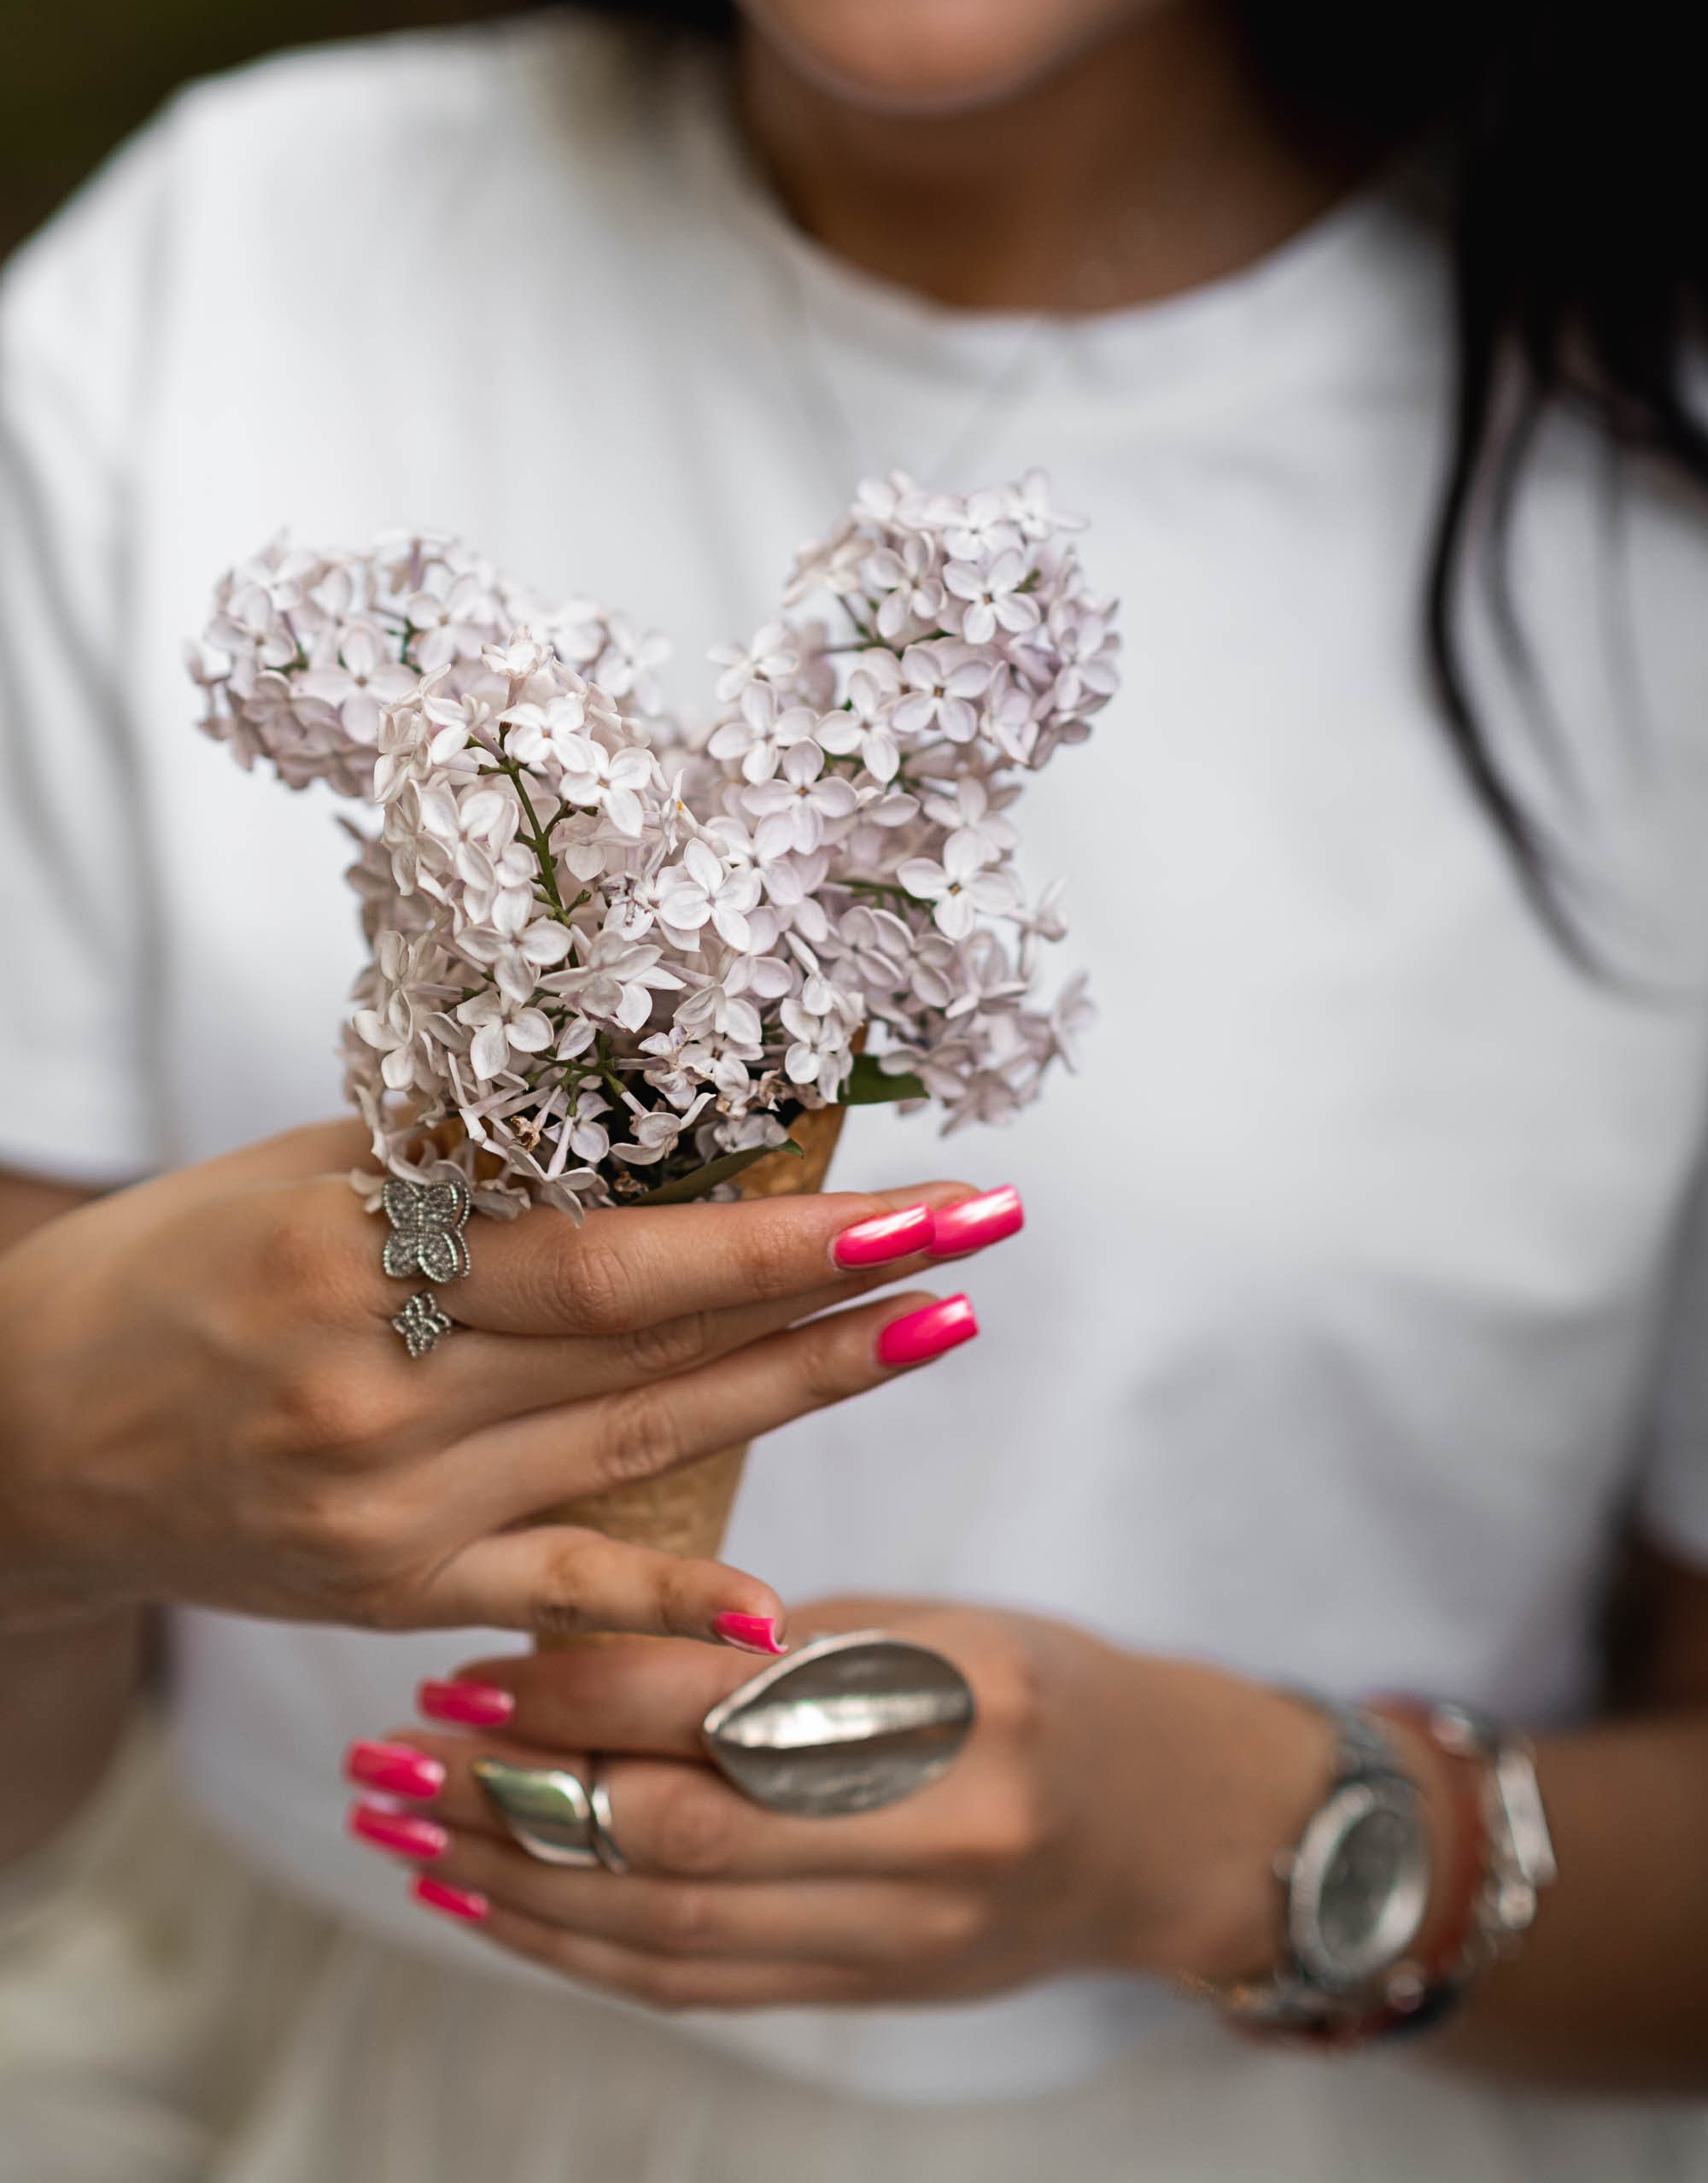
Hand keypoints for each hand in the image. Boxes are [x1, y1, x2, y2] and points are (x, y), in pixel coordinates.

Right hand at [0, 1131, 1006, 1641]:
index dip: (780, 1232)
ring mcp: (390, 1514)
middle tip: (980, 1239)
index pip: (618, 1256)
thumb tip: (657, 1143)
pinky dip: (660, 1610)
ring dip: (800, 1398)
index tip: (917, 1195)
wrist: (23, 1432)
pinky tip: (771, 1613)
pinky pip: (549, 1602)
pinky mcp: (385, 1594)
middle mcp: (384, 1397)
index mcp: (359, 1259)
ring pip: (640, 1455)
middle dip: (838, 1296)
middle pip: (660, 1350)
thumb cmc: (173, 1266)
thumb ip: (474, 1175)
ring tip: (933, 1336)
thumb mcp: (312, 1174)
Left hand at [343, 1596, 1333, 2009]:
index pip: (730, 1702)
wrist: (1170, 1830)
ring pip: (669, 1929)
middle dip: (520, 1793)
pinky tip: (492, 1901)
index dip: (585, 1688)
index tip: (477, 1662)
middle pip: (682, 1833)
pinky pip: (696, 1987)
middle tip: (401, 1754)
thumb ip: (778, 1641)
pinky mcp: (872, 1996)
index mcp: (960, 1696)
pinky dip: (579, 1950)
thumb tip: (582, 1642)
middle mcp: (935, 1830)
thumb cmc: (1046, 1687)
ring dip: (518, 1882)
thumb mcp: (936, 1621)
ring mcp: (905, 1936)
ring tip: (407, 1830)